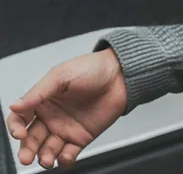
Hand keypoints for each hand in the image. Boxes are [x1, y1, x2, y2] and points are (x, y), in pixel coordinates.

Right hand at [6, 49, 126, 168]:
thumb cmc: (93, 69)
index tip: (20, 133)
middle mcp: (51, 117)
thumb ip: (39, 92)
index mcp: (43, 101)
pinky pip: (69, 153)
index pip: (20, 118)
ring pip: (48, 149)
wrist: (122, 75)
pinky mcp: (82, 137)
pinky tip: (64, 157)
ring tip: (47, 159)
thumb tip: (16, 105)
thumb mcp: (62, 75)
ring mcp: (66, 128)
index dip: (16, 127)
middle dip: (27, 149)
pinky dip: (64, 159)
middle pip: (31, 138)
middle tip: (27, 157)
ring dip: (44, 157)